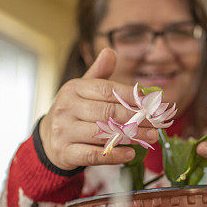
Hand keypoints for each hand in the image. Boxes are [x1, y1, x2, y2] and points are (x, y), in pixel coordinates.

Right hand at [38, 49, 157, 168]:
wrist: (49, 138)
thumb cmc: (74, 111)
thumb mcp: (82, 90)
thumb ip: (99, 74)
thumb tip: (110, 51)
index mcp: (73, 89)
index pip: (106, 90)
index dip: (130, 95)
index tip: (150, 101)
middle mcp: (66, 108)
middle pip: (107, 112)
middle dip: (136, 118)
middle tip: (157, 123)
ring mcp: (63, 131)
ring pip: (102, 133)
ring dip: (131, 136)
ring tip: (151, 137)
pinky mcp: (65, 153)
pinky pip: (93, 155)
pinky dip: (114, 155)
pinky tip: (131, 153)